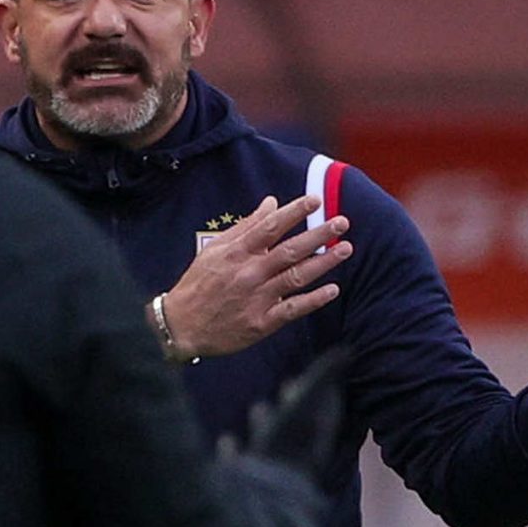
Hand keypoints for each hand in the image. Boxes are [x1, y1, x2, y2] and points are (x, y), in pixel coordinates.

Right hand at [156, 196, 349, 361]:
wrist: (182, 326)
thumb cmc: (199, 284)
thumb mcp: (216, 249)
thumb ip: (246, 226)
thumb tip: (271, 203)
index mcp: (237, 253)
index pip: (271, 227)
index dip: (295, 212)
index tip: (316, 200)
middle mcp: (250, 273)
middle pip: (290, 250)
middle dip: (318, 235)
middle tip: (342, 222)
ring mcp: (257, 299)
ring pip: (296, 277)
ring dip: (324, 263)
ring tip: (345, 249)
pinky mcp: (261, 323)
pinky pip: (292, 309)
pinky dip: (313, 300)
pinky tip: (332, 290)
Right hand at [219, 348, 348, 484]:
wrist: (258, 496)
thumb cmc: (285, 446)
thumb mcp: (307, 402)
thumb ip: (325, 376)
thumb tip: (348, 351)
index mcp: (313, 436)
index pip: (325, 412)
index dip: (325, 393)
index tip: (322, 375)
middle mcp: (295, 454)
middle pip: (297, 425)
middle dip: (292, 404)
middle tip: (288, 384)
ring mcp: (268, 469)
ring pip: (268, 442)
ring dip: (264, 424)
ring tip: (258, 407)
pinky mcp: (243, 482)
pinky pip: (239, 463)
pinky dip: (234, 451)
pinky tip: (226, 441)